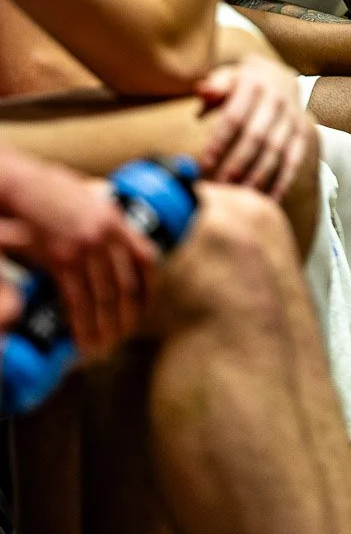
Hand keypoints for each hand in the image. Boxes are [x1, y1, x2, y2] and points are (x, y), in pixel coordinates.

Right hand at [0, 149, 156, 357]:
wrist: (19, 185)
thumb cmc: (47, 193)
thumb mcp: (86, 200)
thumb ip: (103, 223)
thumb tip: (112, 244)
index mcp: (116, 220)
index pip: (146, 260)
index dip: (149, 290)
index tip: (144, 310)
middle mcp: (107, 234)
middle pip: (126, 286)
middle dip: (125, 318)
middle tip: (119, 339)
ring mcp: (86, 246)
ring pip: (104, 297)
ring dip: (104, 328)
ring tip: (101, 349)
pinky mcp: (61, 258)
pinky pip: (77, 299)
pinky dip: (82, 324)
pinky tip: (81, 340)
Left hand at [196, 56, 313, 201]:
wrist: (277, 76)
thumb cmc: (240, 84)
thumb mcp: (227, 76)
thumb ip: (215, 85)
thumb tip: (202, 90)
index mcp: (254, 85)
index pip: (235, 116)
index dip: (220, 141)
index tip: (205, 163)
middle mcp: (276, 100)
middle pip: (257, 137)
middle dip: (238, 164)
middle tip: (221, 186)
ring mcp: (292, 118)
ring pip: (276, 151)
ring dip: (259, 176)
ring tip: (242, 197)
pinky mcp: (303, 133)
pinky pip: (294, 160)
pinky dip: (283, 182)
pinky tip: (271, 200)